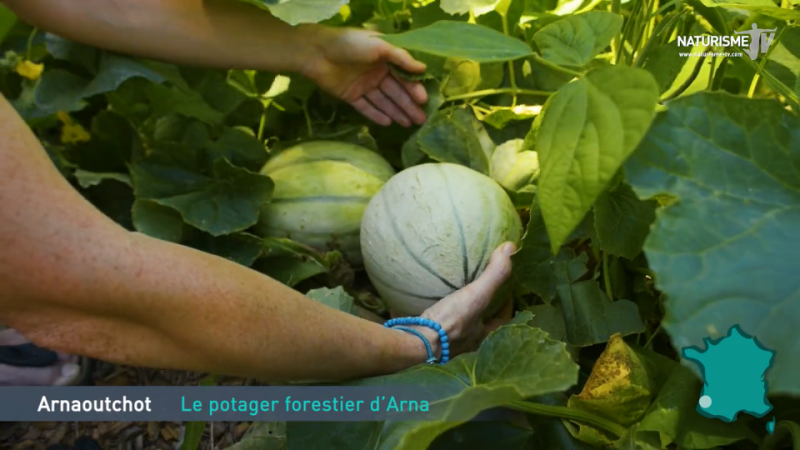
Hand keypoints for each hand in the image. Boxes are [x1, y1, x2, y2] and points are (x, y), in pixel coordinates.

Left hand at [300, 26, 427, 126]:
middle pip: (395, 91)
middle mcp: (376, 72)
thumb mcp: (379, 46)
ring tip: (409, 125)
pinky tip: (388, 123)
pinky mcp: (351, 96)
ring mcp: (363, 85)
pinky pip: (366, 107)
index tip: (424, 101)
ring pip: (383, 101)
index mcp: (384, 59)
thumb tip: (423, 68)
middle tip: (421, 120)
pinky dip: (376, 115)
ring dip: (396, 112)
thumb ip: (401, 58)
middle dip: (408, 105)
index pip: (403, 76)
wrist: (317, 53)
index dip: (414, 88)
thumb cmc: (350, 44)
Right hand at [412, 242, 516, 359]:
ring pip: (463, 324)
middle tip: (485, 288)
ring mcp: (449, 341)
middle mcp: (468, 341)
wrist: (415, 341)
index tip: (507, 290)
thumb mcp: (477, 296)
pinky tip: (439, 300)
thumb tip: (511, 248)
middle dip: (486, 308)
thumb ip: (494, 274)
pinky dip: (444, 311)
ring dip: (464, 310)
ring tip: (462, 292)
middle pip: (483, 323)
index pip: (503, 320)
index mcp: (484, 336)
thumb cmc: (450, 322)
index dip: (507, 305)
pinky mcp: (431, 336)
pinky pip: (442, 322)